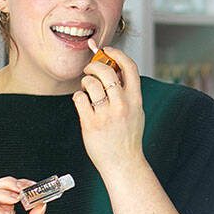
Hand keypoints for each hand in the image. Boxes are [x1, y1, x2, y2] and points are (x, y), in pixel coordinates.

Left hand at [72, 46, 144, 173]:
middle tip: (89, 69)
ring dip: (84, 82)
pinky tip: (82, 103)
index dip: (117, 53)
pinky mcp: (91, 123)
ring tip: (86, 89)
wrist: (123, 163)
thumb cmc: (127, 137)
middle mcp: (122, 105)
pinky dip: (78, 97)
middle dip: (94, 65)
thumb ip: (127, 92)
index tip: (107, 50)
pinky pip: (79, 98)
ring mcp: (106, 114)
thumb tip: (114, 68)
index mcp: (135, 99)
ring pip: (90, 83)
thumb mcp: (136, 111)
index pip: (129, 66)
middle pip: (106, 70)